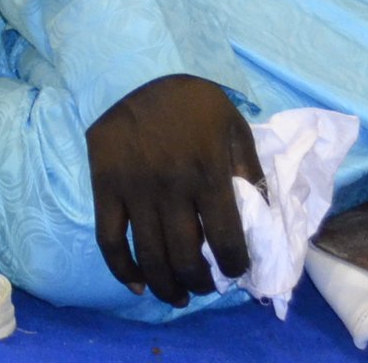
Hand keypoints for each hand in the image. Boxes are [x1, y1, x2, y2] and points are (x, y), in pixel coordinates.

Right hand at [84, 74, 261, 307]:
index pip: (226, 240)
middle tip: (206, 287)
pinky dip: (122, 270)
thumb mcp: (234, 126)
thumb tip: (263, 218)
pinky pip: (109, 241)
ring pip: (149, 257)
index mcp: (208, 173)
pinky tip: (137, 284)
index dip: (235, 266)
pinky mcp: (105, 187)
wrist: (135, 70)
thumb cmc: (192, 102)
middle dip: (200, 284)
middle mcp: (171, 187)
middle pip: (185, 257)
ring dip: (166, 287)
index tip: (237, 271)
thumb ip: (248, 172)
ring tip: (177, 296)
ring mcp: (134, 189)